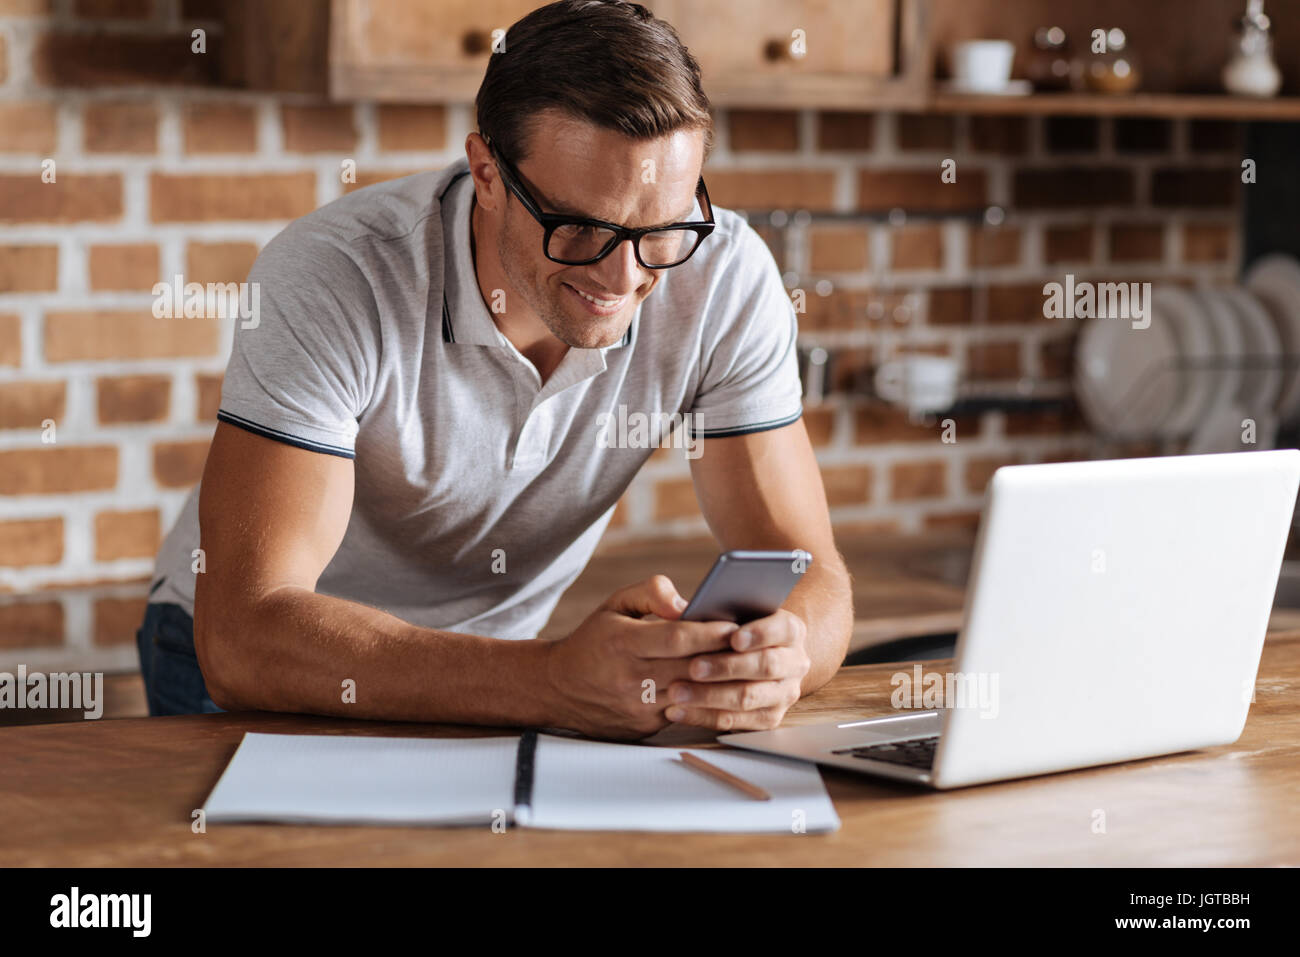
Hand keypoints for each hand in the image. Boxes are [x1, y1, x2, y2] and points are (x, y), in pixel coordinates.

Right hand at [541, 575, 739, 739]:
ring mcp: (638, 707)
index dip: (709, 633)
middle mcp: (630, 678)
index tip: (736, 626)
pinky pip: (684, 713)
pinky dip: (706, 700)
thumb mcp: (615, 604)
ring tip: (747, 667)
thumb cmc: (594, 639)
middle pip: (691, 668)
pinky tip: (726, 688)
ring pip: (693, 695)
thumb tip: (685, 603)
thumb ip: (650, 592)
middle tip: (755, 646)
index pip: (677, 638)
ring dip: (722, 682)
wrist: (557, 688)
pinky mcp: (644, 727)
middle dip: (725, 657)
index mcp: (623, 643)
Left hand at [663, 608, 810, 731]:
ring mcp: (783, 693)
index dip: (760, 633)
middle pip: (766, 666)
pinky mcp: (767, 719)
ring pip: (748, 698)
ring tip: (676, 692)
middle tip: (693, 667)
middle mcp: (794, 662)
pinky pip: (735, 723)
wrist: (746, 659)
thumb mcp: (721, 606)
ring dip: (709, 696)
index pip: (783, 629)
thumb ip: (707, 604)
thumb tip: (675, 609)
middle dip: (727, 667)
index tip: (733, 638)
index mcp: (790, 630)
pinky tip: (676, 710)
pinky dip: (702, 717)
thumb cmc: (727, 628)